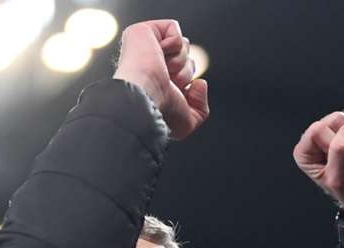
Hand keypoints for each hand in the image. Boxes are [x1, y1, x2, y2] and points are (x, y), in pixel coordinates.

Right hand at [113, 20, 208, 139]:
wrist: (145, 97)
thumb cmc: (161, 113)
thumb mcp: (187, 123)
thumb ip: (200, 109)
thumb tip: (200, 83)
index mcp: (159, 84)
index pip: (186, 75)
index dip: (187, 83)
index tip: (177, 95)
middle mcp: (152, 66)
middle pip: (188, 60)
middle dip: (185, 73)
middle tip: (170, 82)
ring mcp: (146, 49)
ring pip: (184, 45)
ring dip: (180, 61)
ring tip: (163, 70)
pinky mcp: (143, 32)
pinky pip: (173, 28)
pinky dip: (173, 43)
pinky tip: (158, 54)